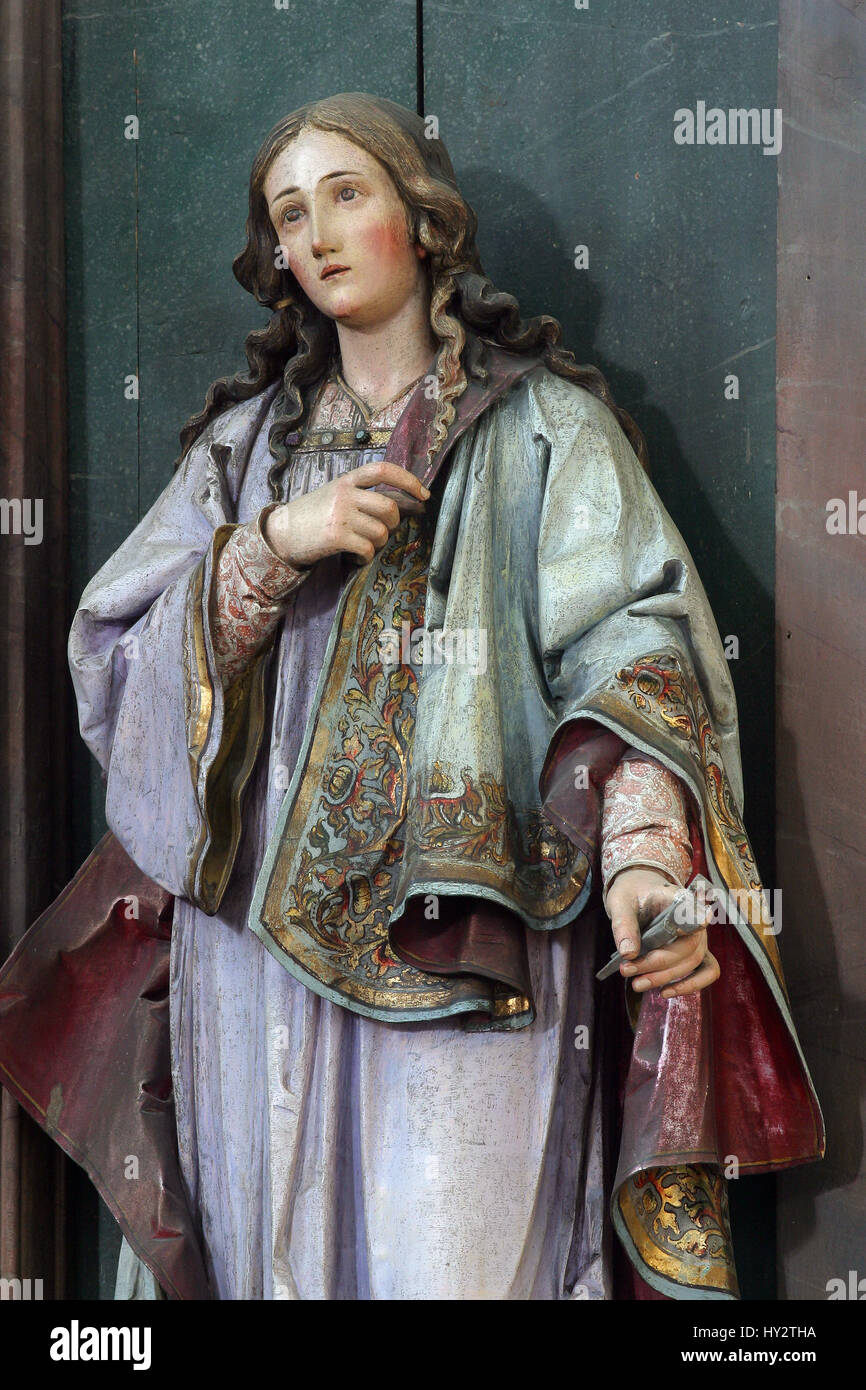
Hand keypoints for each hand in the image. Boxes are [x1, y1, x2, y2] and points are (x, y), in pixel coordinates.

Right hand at [263, 461, 429, 568]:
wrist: (282, 532)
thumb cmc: (313, 515)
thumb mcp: (336, 495)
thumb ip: (363, 495)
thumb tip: (403, 502)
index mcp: (347, 480)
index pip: (383, 470)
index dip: (408, 480)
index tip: (424, 494)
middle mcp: (345, 494)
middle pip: (390, 508)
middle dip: (394, 524)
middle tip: (383, 531)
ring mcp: (340, 515)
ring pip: (381, 531)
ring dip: (378, 544)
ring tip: (364, 546)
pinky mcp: (336, 536)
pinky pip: (367, 549)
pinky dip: (366, 558)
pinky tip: (357, 557)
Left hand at [604, 865, 719, 998]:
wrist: (639, 893)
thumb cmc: (632, 894)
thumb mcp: (620, 902)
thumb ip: (623, 925)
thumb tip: (629, 954)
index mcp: (678, 900)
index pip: (694, 909)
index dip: (699, 917)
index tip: (703, 919)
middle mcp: (695, 920)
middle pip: (686, 947)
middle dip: (655, 964)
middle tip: (626, 970)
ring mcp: (698, 938)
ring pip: (691, 963)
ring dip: (664, 978)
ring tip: (636, 984)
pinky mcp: (695, 953)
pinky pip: (705, 972)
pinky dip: (689, 985)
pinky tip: (665, 993)